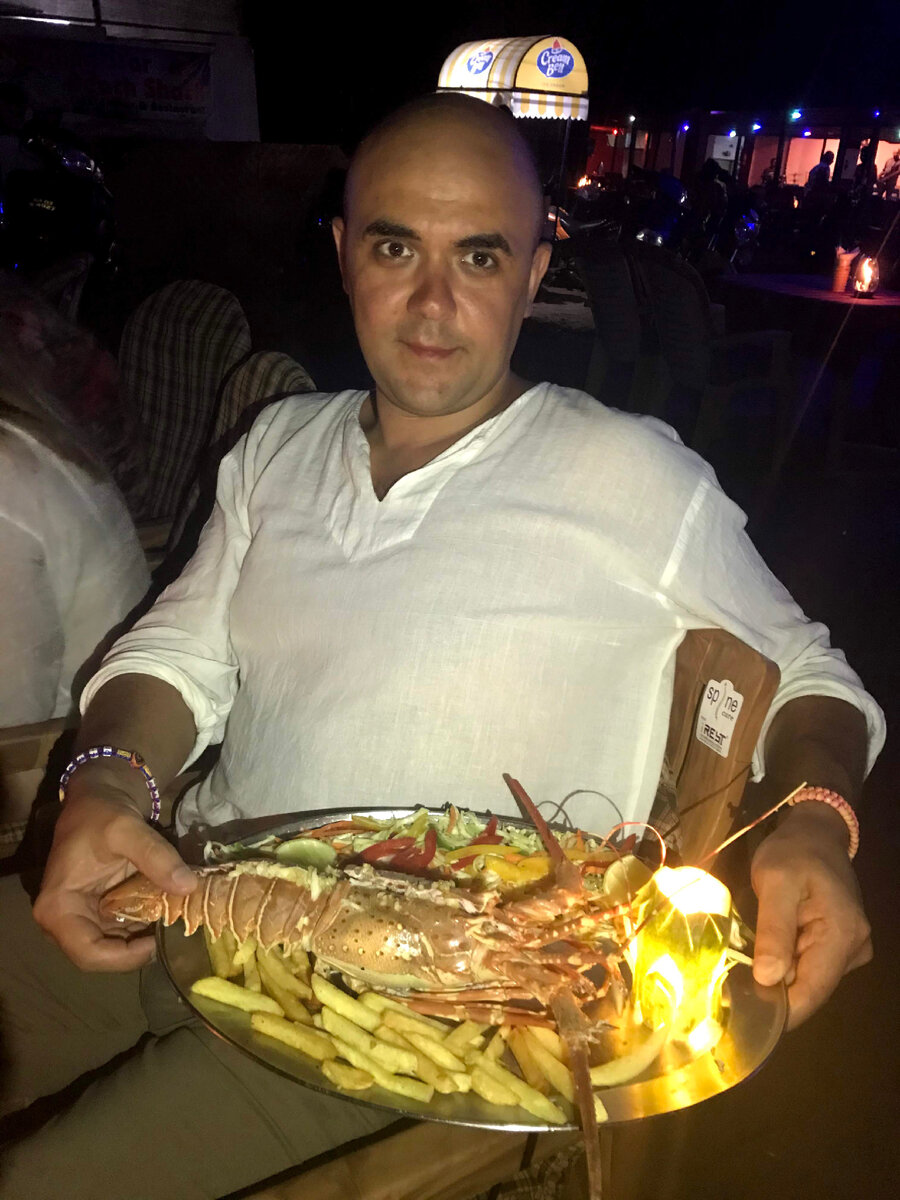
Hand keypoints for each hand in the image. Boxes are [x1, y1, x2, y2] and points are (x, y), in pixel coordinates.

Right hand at [33, 782, 196, 972]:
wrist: (99, 798)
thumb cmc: (102, 813)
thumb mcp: (129, 830)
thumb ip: (157, 857)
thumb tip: (189, 886)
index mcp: (58, 908)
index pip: (89, 954)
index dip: (124, 958)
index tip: (157, 941)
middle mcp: (64, 921)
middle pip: (102, 957)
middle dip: (138, 949)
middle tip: (172, 930)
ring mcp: (81, 919)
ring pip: (115, 948)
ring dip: (144, 939)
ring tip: (173, 920)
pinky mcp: (98, 913)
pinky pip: (122, 932)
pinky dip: (144, 927)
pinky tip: (166, 912)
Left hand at [750, 803, 871, 1028]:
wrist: (814, 833)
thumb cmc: (792, 853)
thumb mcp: (774, 882)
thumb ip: (774, 930)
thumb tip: (769, 979)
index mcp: (842, 935)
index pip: (811, 992)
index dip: (778, 1010)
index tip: (741, 1016)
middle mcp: (853, 949)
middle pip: (809, 990)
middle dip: (773, 994)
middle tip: (730, 992)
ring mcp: (849, 949)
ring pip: (808, 980)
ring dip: (777, 979)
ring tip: (740, 972)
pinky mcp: (839, 945)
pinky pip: (809, 967)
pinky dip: (785, 965)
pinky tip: (762, 956)